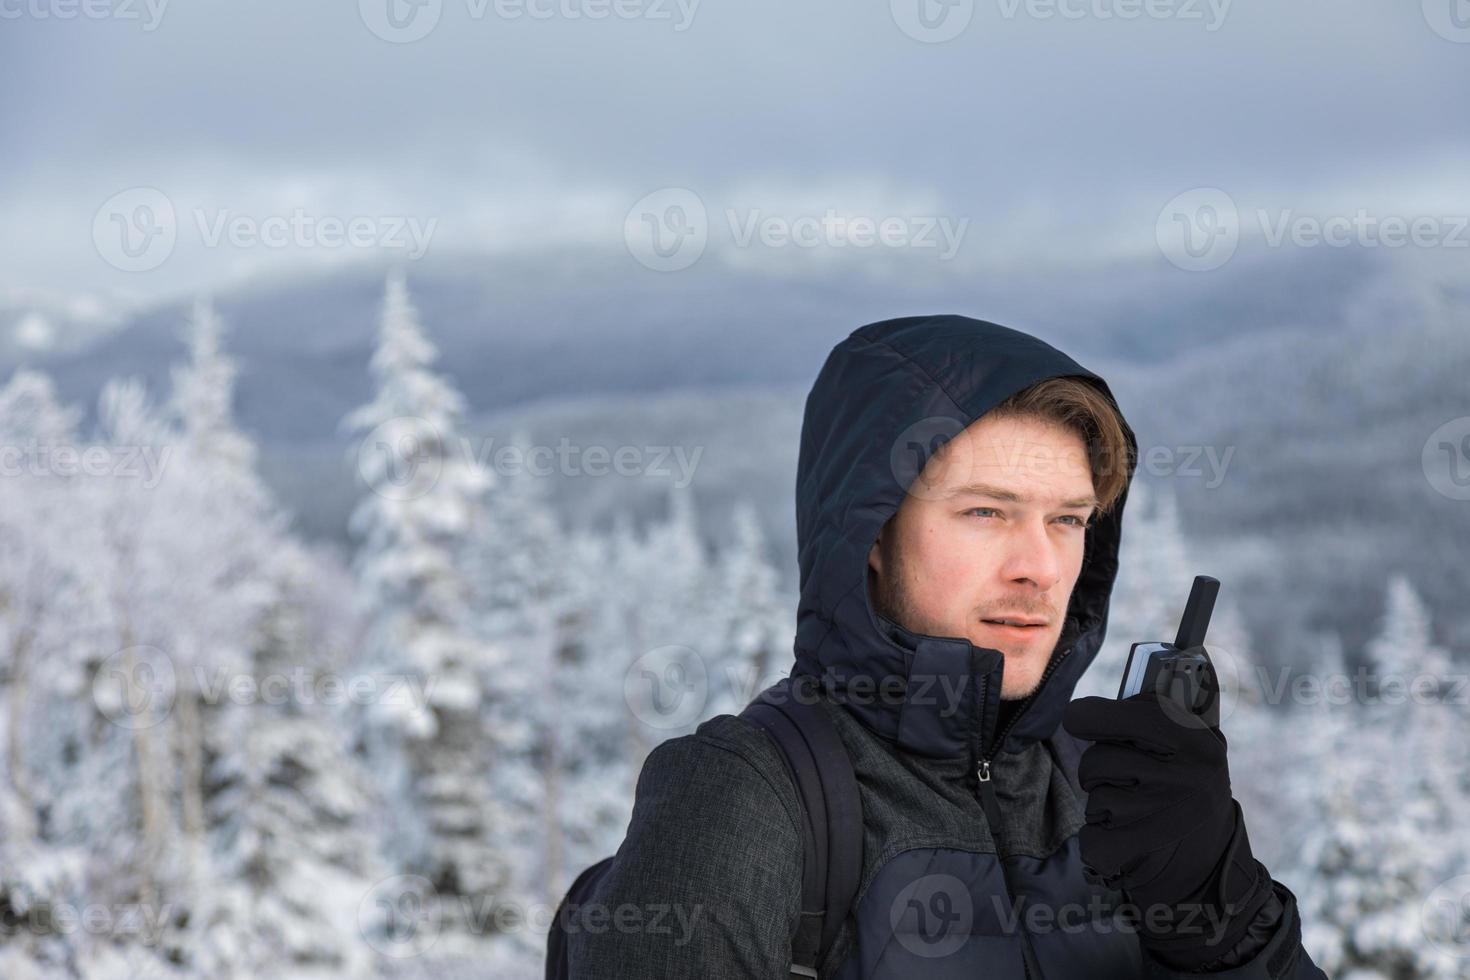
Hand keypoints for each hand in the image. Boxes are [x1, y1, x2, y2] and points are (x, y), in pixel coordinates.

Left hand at [1061, 691, 1272, 966]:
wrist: (1212, 867)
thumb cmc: (1187, 791)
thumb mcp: (1193, 748)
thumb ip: (1159, 713)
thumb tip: (1125, 680)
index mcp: (1197, 740)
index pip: (1129, 712)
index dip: (1091, 714)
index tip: (1078, 718)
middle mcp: (1187, 775)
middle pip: (1099, 758)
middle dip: (1098, 768)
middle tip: (1120, 778)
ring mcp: (1168, 814)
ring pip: (1095, 796)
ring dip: (1103, 805)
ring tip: (1135, 812)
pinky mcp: (1148, 850)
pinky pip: (1093, 837)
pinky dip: (1098, 843)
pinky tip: (1124, 840)